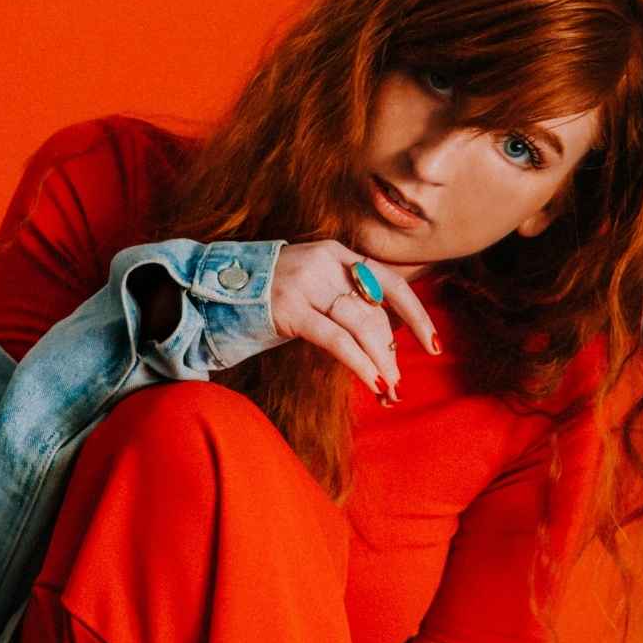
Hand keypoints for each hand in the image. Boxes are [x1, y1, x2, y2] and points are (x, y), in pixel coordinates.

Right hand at [268, 240, 439, 402]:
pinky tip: (375, 382)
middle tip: (398, 381)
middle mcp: (325, 263)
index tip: (434, 342)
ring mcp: (307, 283)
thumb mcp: (312, 286)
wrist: (209, 290)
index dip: (415, 314)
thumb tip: (386, 339)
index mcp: (336, 254)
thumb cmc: (267, 296)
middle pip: (375, 311)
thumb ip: (345, 300)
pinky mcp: (290, 308)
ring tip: (389, 388)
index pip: (390, 282)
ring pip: (362, 326)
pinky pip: (337, 340)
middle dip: (390, 351)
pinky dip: (360, 363)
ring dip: (379, 362)